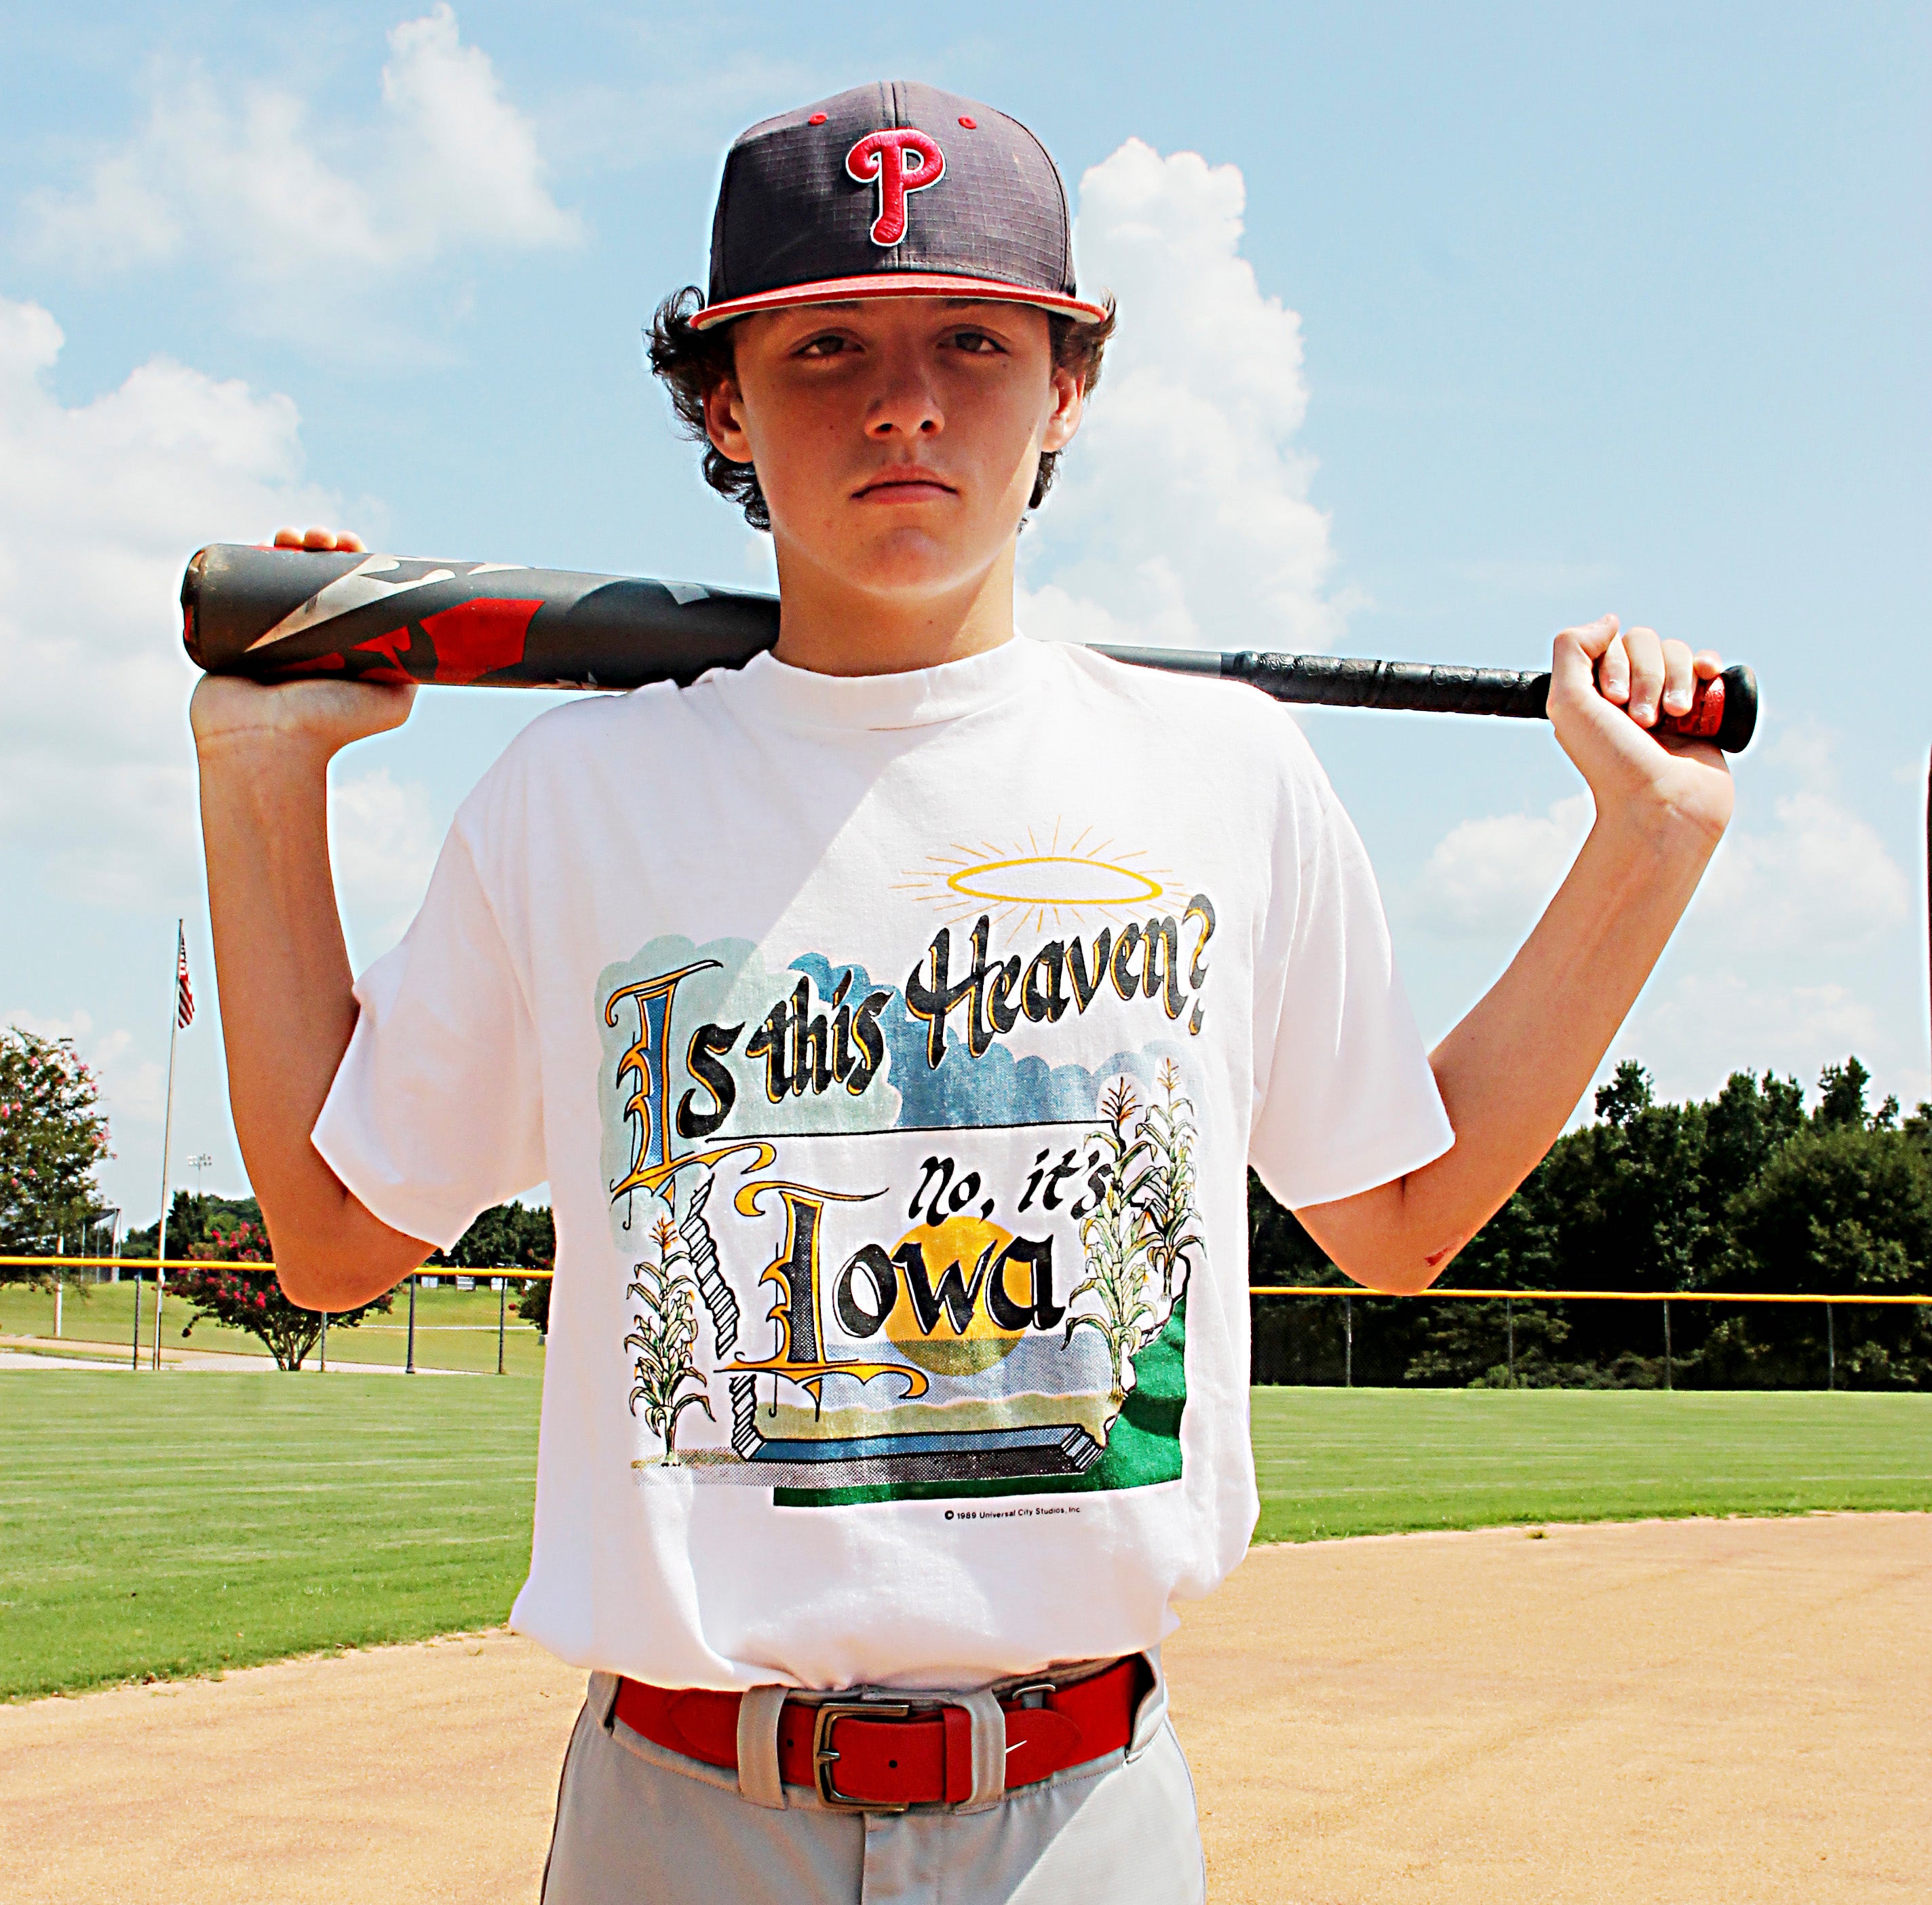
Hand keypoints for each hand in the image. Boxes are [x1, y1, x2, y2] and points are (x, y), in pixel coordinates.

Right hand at [192, 524, 409, 758]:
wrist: (268, 741)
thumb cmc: (332, 727)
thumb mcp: (394, 703)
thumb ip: (417, 676)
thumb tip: (446, 648)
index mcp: (339, 644)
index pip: (349, 591)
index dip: (354, 563)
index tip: (357, 546)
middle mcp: (306, 636)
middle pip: (314, 576)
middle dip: (321, 547)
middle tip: (327, 539)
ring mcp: (267, 632)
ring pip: (278, 575)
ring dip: (292, 545)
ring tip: (299, 537)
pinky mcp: (230, 631)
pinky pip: (239, 586)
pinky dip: (251, 556)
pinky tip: (271, 540)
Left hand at [1547, 615, 1733, 847]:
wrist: (1664, 806)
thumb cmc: (1613, 762)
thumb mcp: (1569, 704)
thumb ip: (1572, 650)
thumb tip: (1609, 620)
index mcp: (1594, 692)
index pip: (1611, 642)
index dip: (1616, 665)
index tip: (1614, 702)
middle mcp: (1630, 694)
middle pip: (1646, 642)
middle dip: (1648, 676)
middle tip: (1643, 720)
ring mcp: (1668, 700)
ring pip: (1679, 651)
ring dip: (1676, 680)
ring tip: (1673, 719)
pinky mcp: (1703, 711)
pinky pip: (1710, 666)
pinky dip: (1709, 668)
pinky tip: (1707, 682)